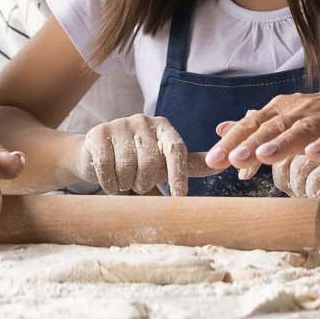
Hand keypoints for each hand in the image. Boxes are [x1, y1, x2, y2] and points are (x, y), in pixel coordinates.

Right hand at [72, 115, 191, 196]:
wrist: (97, 155)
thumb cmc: (138, 161)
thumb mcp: (165, 163)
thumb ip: (190, 164)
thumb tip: (222, 166)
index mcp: (164, 128)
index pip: (177, 150)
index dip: (178, 175)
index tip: (179, 198)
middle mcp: (144, 121)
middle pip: (150, 163)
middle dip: (144, 183)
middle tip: (139, 184)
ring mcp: (120, 124)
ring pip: (127, 168)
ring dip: (125, 184)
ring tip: (124, 180)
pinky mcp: (99, 133)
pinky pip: (106, 168)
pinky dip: (109, 183)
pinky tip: (110, 181)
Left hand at [204, 81, 319, 171]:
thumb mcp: (287, 117)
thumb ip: (257, 126)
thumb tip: (222, 130)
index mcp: (284, 110)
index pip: (254, 124)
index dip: (233, 140)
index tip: (214, 159)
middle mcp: (302, 111)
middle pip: (274, 126)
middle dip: (252, 142)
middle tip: (232, 158)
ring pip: (302, 130)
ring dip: (282, 142)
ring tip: (263, 156)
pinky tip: (312, 154)